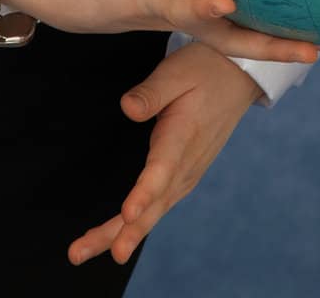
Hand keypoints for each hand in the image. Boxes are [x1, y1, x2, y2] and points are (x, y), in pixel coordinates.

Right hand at [26, 0, 319, 67]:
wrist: (67, 8)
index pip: (175, 4)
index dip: (200, 5)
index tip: (228, 1)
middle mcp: (169, 15)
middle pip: (222, 39)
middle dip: (266, 48)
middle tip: (312, 51)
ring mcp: (182, 19)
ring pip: (232, 40)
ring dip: (275, 45)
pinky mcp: (189, 15)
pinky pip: (230, 29)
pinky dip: (262, 32)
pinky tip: (299, 29)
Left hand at [68, 40, 263, 268]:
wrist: (239, 75)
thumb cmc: (204, 68)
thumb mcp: (177, 70)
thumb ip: (151, 91)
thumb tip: (127, 108)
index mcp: (183, 136)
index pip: (162, 170)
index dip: (144, 194)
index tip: (128, 214)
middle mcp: (186, 163)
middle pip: (152, 205)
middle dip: (119, 232)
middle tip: (80, 252)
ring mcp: (188, 172)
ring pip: (154, 211)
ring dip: (121, 234)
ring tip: (84, 250)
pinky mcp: (185, 173)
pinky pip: (160, 205)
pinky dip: (137, 225)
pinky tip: (117, 237)